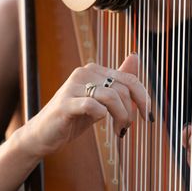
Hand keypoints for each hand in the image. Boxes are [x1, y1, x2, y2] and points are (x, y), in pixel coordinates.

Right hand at [20, 53, 149, 157]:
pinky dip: (102, 116)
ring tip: (118, 130)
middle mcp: (84, 73)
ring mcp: (73, 87)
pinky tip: (101, 124)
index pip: (129, 79)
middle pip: (122, 89)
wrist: (43, 134)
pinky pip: (93, 105)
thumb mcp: (100, 100)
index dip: (143, 98)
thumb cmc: (73, 117)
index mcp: (93, 70)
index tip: (147, 116)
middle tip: (125, 128)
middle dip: (130, 111)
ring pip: (111, 96)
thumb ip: (118, 80)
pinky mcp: (65, 103)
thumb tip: (135, 56)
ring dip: (120, 116)